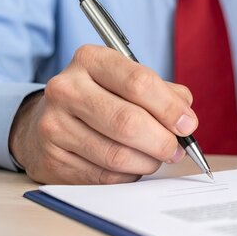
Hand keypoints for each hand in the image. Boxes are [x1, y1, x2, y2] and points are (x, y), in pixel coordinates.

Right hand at [9, 45, 197, 183]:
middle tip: (176, 150)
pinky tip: (131, 166)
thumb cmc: (101, 99)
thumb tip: (186, 119)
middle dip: (162, 141)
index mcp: (91, 60)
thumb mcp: (128, 82)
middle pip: (129, 122)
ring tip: (155, 158)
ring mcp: (54, 125)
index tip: (188, 124)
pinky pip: (105, 175)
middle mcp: (67, 89)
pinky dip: (128, 174)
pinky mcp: (53, 158)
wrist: (48, 121)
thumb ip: (163, 93)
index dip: (170, 108)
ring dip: (148, 162)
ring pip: (117, 154)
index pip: (139, 82)